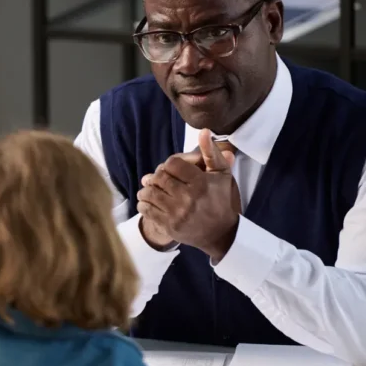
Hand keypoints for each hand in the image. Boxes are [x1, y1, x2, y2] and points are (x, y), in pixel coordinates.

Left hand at [136, 130, 240, 262]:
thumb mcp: (221, 174)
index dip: (169, 164)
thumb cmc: (220, 200)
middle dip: (156, 176)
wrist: (220, 234)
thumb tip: (204, 131)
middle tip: (156, 179)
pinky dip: (144, 204)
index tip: (171, 169)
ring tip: (150, 189)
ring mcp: (177, 213)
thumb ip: (211, 152)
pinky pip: (146, 210)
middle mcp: (188, 198)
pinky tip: (149, 202)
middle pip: (159, 178)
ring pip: (149, 193)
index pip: (173, 163)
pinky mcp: (169, 226)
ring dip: (147, 189)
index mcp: (201, 183)